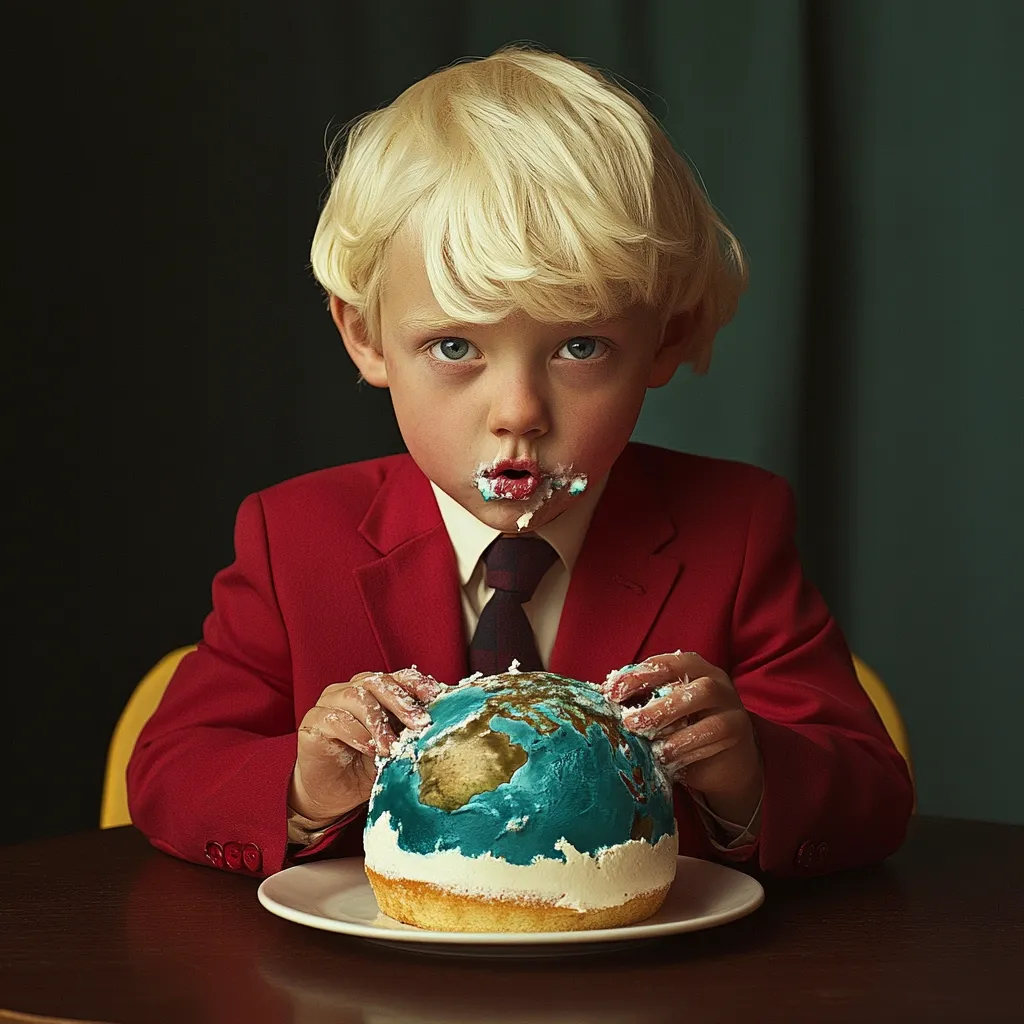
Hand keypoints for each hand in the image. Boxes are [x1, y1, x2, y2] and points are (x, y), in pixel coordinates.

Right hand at [289, 667, 444, 827]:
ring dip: (378, 721)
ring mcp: (332, 702)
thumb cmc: (366, 767)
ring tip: (390, 746)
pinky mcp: (313, 721)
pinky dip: (356, 733)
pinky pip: (335, 719)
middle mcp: (355, 690)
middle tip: (420, 723)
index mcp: (379, 692)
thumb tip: (446, 730)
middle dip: (402, 702)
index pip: (400, 678)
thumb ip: (413, 735)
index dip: (419, 684)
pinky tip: (369, 748)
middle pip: (379, 682)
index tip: (437, 697)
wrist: (332, 795)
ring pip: (357, 697)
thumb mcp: (397, 750)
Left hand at [602, 652, 762, 826]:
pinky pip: (716, 735)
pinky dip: (689, 748)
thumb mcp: (661, 711)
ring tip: (652, 747)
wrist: (724, 759)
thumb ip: (640, 701)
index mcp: (691, 666)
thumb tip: (600, 699)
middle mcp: (714, 680)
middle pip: (692, 685)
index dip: (638, 675)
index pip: (665, 663)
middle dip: (659, 704)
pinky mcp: (739, 731)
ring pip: (707, 709)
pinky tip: (669, 759)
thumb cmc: (684, 726)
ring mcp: (731, 704)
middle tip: (630, 722)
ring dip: (676, 729)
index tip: (612, 692)